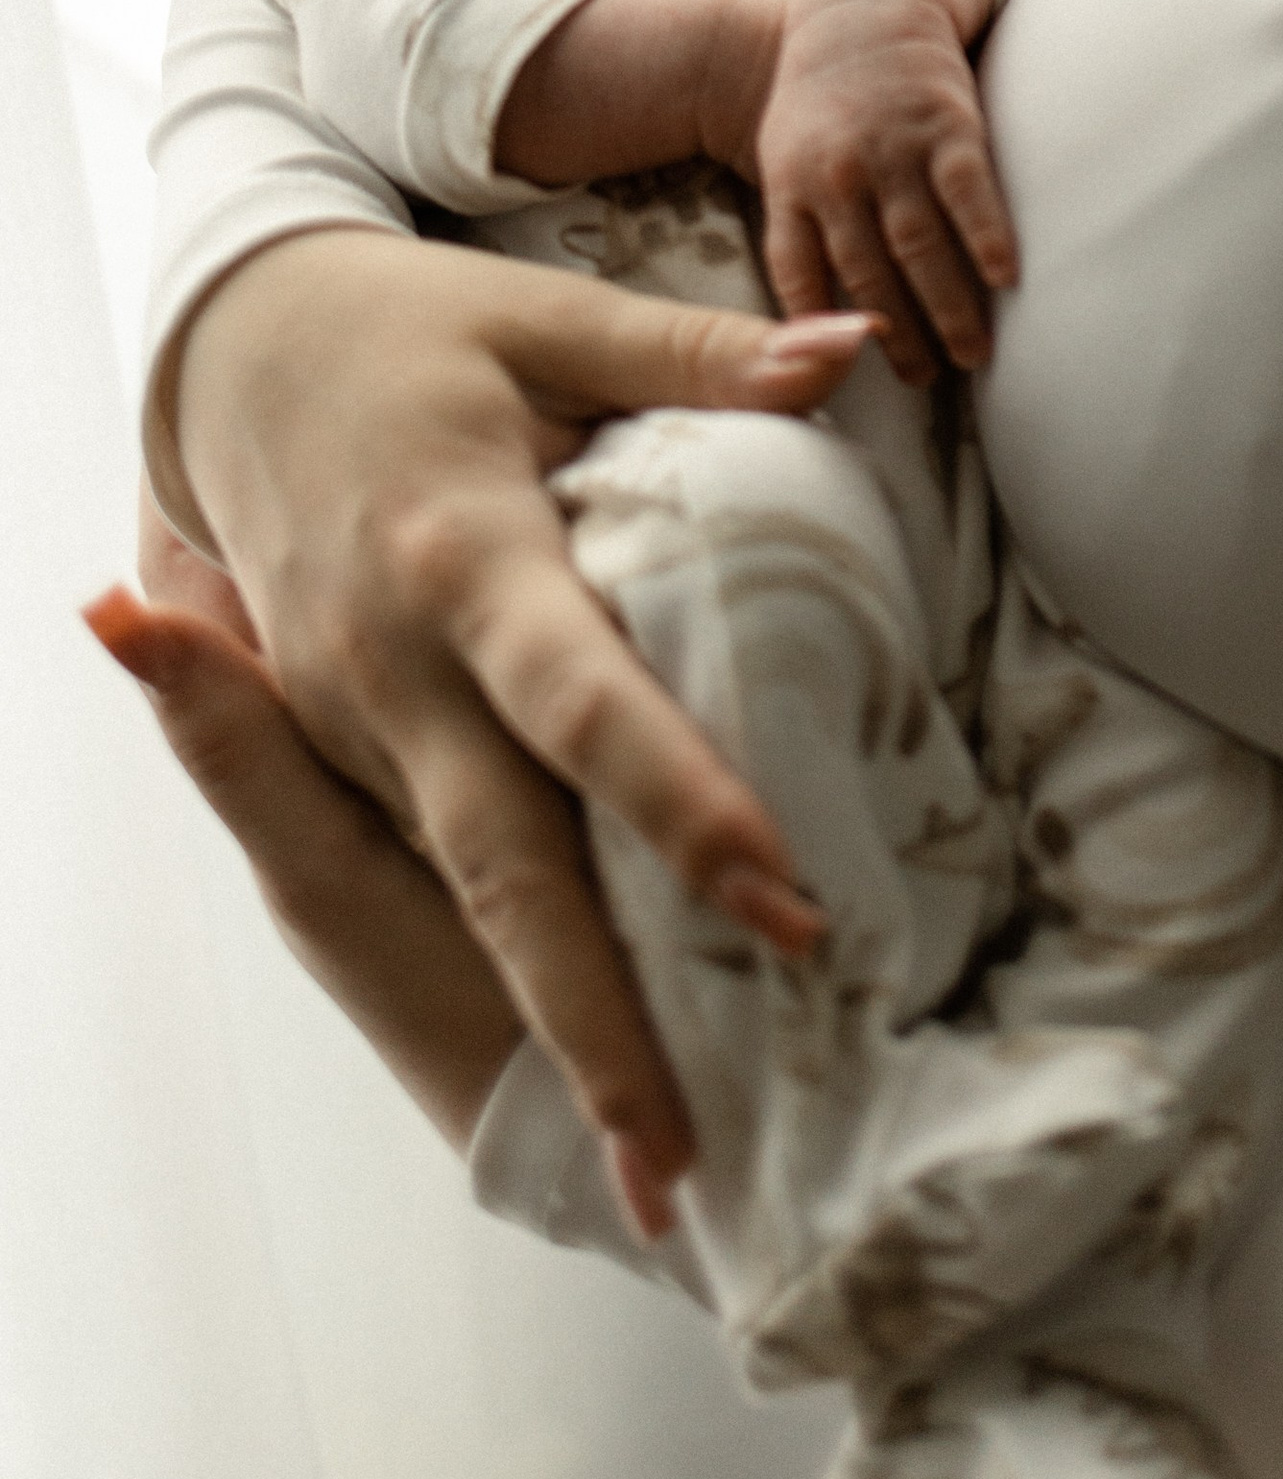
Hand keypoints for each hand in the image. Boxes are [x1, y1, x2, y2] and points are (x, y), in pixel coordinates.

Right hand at [165, 226, 872, 1231]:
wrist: (232, 343)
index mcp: (467, 556)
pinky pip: (432, 866)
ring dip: (555, 1031)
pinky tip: (585, 1057)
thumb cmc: (414, 322)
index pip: (588, 705)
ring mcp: (354, 717)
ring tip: (659, 1160)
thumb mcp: (551, 316)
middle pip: (507, 874)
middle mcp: (398, 664)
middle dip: (597, 1028)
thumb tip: (854, 349)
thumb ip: (699, 356)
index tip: (784, 904)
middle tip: (690, 1163)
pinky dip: (501, 963)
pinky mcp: (337, 738)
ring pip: (465, 901)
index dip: (684, 806)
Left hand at [760, 0, 1017, 379]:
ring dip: (949, 309)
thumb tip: (815, 321)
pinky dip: (987, 238)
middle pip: (869, 276)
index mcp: (791, 186)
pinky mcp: (947, 124)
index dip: (822, 331)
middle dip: (900, 338)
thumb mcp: (783, 157)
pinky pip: (969, 193)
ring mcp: (894, 150)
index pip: (801, 276)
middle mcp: (839, 175)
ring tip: (972, 355)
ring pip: (921, 247)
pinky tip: (1007, 279)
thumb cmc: (822, 98)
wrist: (863, 6)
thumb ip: (799, 226)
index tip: (850, 374)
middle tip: (928, 380)